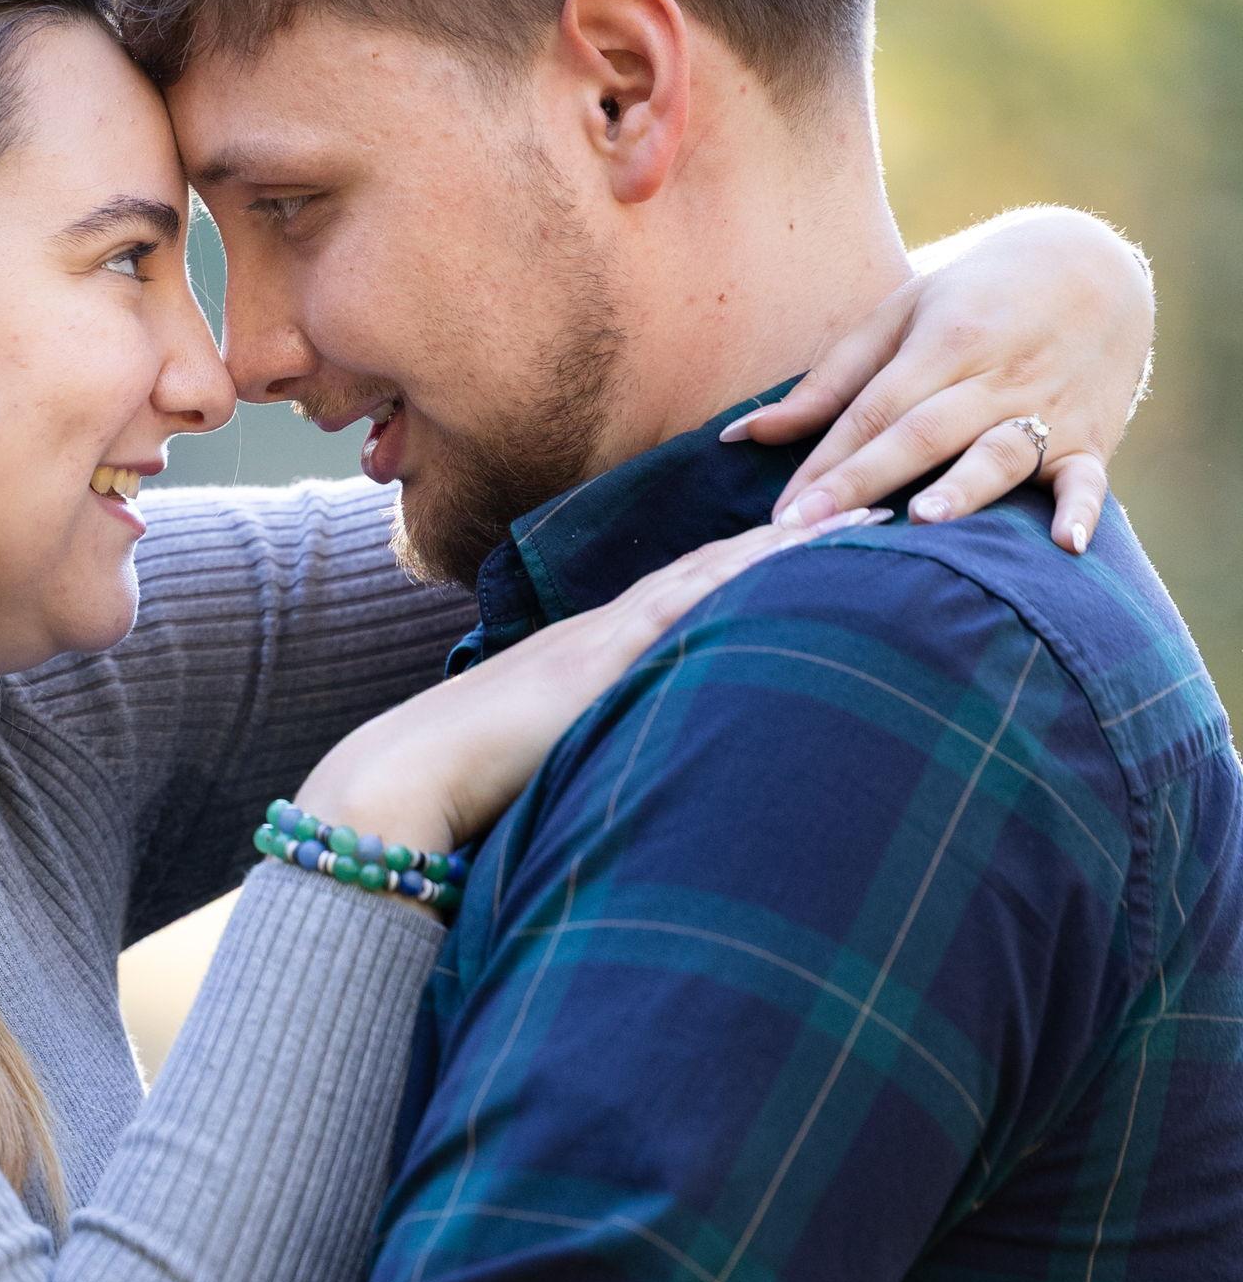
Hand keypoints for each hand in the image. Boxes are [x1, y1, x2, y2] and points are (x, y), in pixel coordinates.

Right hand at [297, 507, 881, 850]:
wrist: (409, 776)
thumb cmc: (465, 780)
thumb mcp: (544, 754)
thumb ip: (589, 745)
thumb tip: (624, 768)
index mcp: (593, 650)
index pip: (687, 592)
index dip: (753, 562)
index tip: (816, 538)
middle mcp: (607, 628)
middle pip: (715, 567)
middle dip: (794, 535)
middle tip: (873, 500)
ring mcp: (607, 638)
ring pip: (715, 572)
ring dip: (792, 544)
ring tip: (866, 515)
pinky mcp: (607, 661)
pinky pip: (691, 605)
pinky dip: (749, 576)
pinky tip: (801, 559)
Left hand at [727, 207, 1153, 554]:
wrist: (1094, 266)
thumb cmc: (972, 300)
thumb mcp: (899, 317)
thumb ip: (826, 383)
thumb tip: (742, 435)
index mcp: (944, 342)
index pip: (874, 411)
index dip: (825, 464)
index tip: (782, 514)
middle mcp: (995, 377)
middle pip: (923, 433)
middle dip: (865, 482)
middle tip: (812, 530)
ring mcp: (1047, 409)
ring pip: (1001, 452)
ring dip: (965, 488)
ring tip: (924, 522)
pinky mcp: (1092, 438)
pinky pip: (1088, 478)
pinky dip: (1082, 510)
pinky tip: (1067, 545)